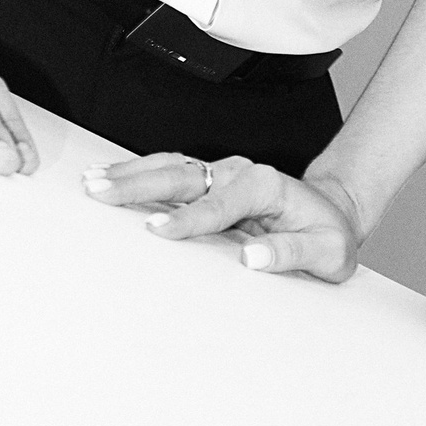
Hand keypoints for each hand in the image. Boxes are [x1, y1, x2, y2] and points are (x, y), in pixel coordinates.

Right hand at [81, 151, 363, 280]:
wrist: (331, 210)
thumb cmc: (329, 235)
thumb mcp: (328, 251)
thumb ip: (294, 254)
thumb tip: (254, 258)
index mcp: (265, 187)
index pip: (220, 204)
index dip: (189, 219)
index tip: (157, 231)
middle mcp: (238, 173)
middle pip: (184, 175)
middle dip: (140, 184)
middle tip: (102, 192)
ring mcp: (221, 174)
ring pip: (171, 168)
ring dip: (132, 174)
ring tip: (93, 182)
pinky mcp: (210, 181)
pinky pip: (171, 172)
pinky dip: (139, 173)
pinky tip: (111, 176)